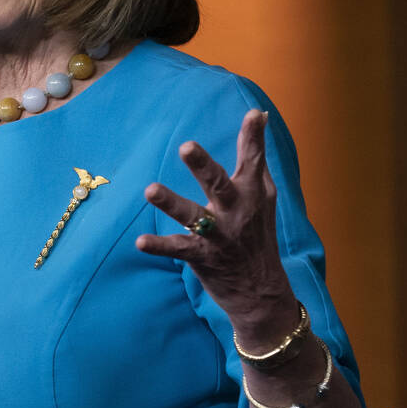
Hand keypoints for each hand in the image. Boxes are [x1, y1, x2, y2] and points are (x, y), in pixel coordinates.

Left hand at [135, 108, 295, 342]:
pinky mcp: (203, 257)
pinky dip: (159, 246)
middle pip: (219, 184)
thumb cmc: (259, 234)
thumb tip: (260, 116)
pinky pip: (178, 249)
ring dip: (171, 203)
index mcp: (252, 194)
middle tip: (186, 147)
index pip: (253, 161)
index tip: (253, 115)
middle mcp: (237, 212)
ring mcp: (219, 235)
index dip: (254, 137)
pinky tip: (140, 242)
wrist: (261, 291)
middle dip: (203, 166)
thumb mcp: (266, 198)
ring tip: (150, 190)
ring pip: (193, 216)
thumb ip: (258, 160)